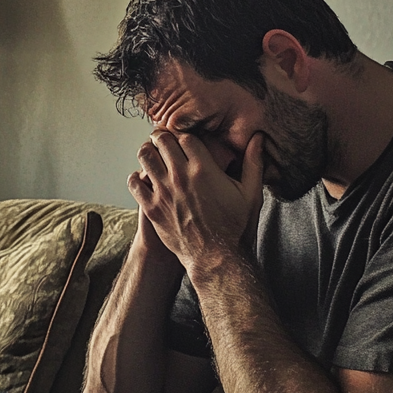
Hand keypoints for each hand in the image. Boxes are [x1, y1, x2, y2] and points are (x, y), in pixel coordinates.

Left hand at [128, 129, 264, 278]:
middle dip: (162, 137)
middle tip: (164, 141)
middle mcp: (181, 176)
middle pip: (161, 140)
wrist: (217, 259)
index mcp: (204, 168)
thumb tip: (258, 138)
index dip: (183, 133)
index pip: (184, 135)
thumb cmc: (236, 228)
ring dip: (148, 152)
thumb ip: (253, 162)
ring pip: (144, 156)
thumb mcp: (251, 193)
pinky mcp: (153, 208)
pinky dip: (137, 177)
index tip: (183, 137)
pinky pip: (134, 182)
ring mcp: (164, 192)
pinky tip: (145, 179)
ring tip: (153, 155)